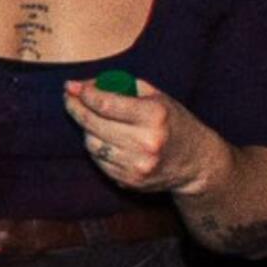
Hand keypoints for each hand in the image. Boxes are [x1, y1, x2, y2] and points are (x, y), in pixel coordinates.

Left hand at [63, 75, 226, 197]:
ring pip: (91, 143)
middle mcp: (146, 142)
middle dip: (75, 108)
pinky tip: (103, 138)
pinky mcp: (130, 180)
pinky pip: (98, 161)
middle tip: (68, 98)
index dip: (84, 94)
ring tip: (92, 119)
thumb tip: (81, 86)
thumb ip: (121, 86)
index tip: (71, 86)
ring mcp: (137, 164)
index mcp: (154, 116)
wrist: (197, 163)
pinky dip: (96, 147)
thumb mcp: (157, 97)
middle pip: (93, 123)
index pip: (105, 103)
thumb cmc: (173, 122)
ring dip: (86, 129)